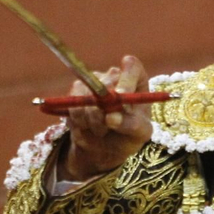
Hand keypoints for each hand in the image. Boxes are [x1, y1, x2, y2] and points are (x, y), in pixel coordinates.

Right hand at [61, 55, 152, 181]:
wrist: (105, 147)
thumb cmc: (129, 136)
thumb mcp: (140, 133)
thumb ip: (132, 124)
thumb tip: (112, 117)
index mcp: (136, 80)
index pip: (132, 67)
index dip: (126, 79)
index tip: (120, 94)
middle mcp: (115, 76)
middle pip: (106, 82)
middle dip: (105, 108)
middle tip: (108, 124)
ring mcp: (93, 82)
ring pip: (88, 95)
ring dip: (92, 119)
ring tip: (101, 130)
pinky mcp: (76, 92)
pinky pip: (74, 103)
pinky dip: (80, 120)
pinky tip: (87, 126)